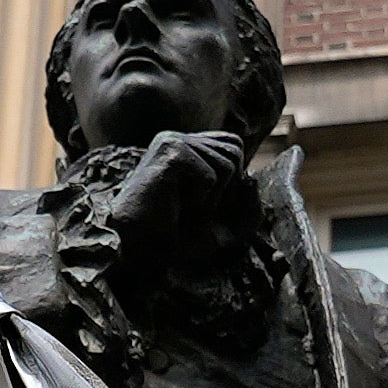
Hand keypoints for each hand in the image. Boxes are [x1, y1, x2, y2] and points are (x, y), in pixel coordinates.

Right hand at [105, 122, 260, 274]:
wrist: (136, 249)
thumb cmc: (174, 236)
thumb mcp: (220, 220)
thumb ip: (244, 202)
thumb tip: (251, 178)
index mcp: (185, 146)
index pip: (233, 144)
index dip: (233, 178)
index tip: (209, 204)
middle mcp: (176, 138)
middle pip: (235, 150)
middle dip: (226, 190)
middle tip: (197, 210)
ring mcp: (171, 142)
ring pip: (226, 164)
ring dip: (212, 200)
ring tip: (185, 210)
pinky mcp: (169, 154)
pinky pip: (210, 177)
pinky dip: (201, 202)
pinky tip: (177, 209)